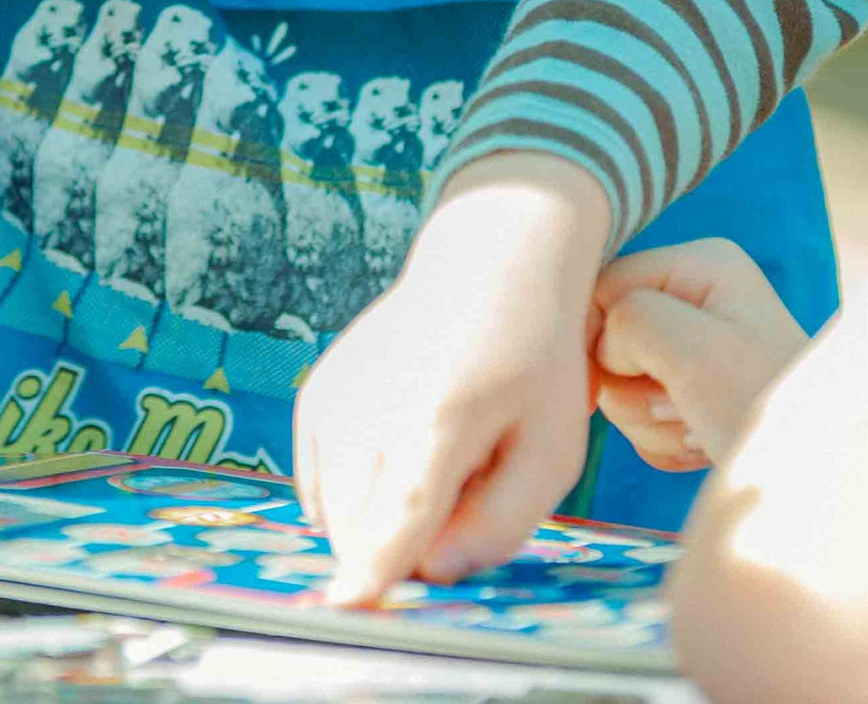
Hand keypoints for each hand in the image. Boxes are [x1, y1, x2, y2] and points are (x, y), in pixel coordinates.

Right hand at [297, 154, 608, 607]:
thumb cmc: (533, 366)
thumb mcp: (554, 449)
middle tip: (465, 490)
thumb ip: (501, 522)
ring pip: (334, 514)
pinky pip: (321, 490)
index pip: (403, 507)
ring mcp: (332, 397)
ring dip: (379, 522)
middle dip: (402, 549)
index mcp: (443, 415)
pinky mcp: (313, 399)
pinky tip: (403, 455)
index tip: (347, 602)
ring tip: (438, 463)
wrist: (487, 265)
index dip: (377, 562)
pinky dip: (357, 496)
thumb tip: (432, 572)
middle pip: (361, 527)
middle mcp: (372, 403)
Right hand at [592, 238, 811, 471]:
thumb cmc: (762, 406)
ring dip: (650, 420)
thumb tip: (600, 347)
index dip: (597, 337)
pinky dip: (664, 440)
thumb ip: (627, 319)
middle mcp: (696, 298)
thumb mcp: (692, 348)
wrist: (813, 478)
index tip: (626, 379)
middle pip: (606, 340)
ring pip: (619, 385)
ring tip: (698, 426)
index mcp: (700, 264)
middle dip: (632, 387)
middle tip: (682, 406)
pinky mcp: (691, 394)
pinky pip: (640, 416)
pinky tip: (702, 441)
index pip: (602, 286)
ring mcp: (693, 349)